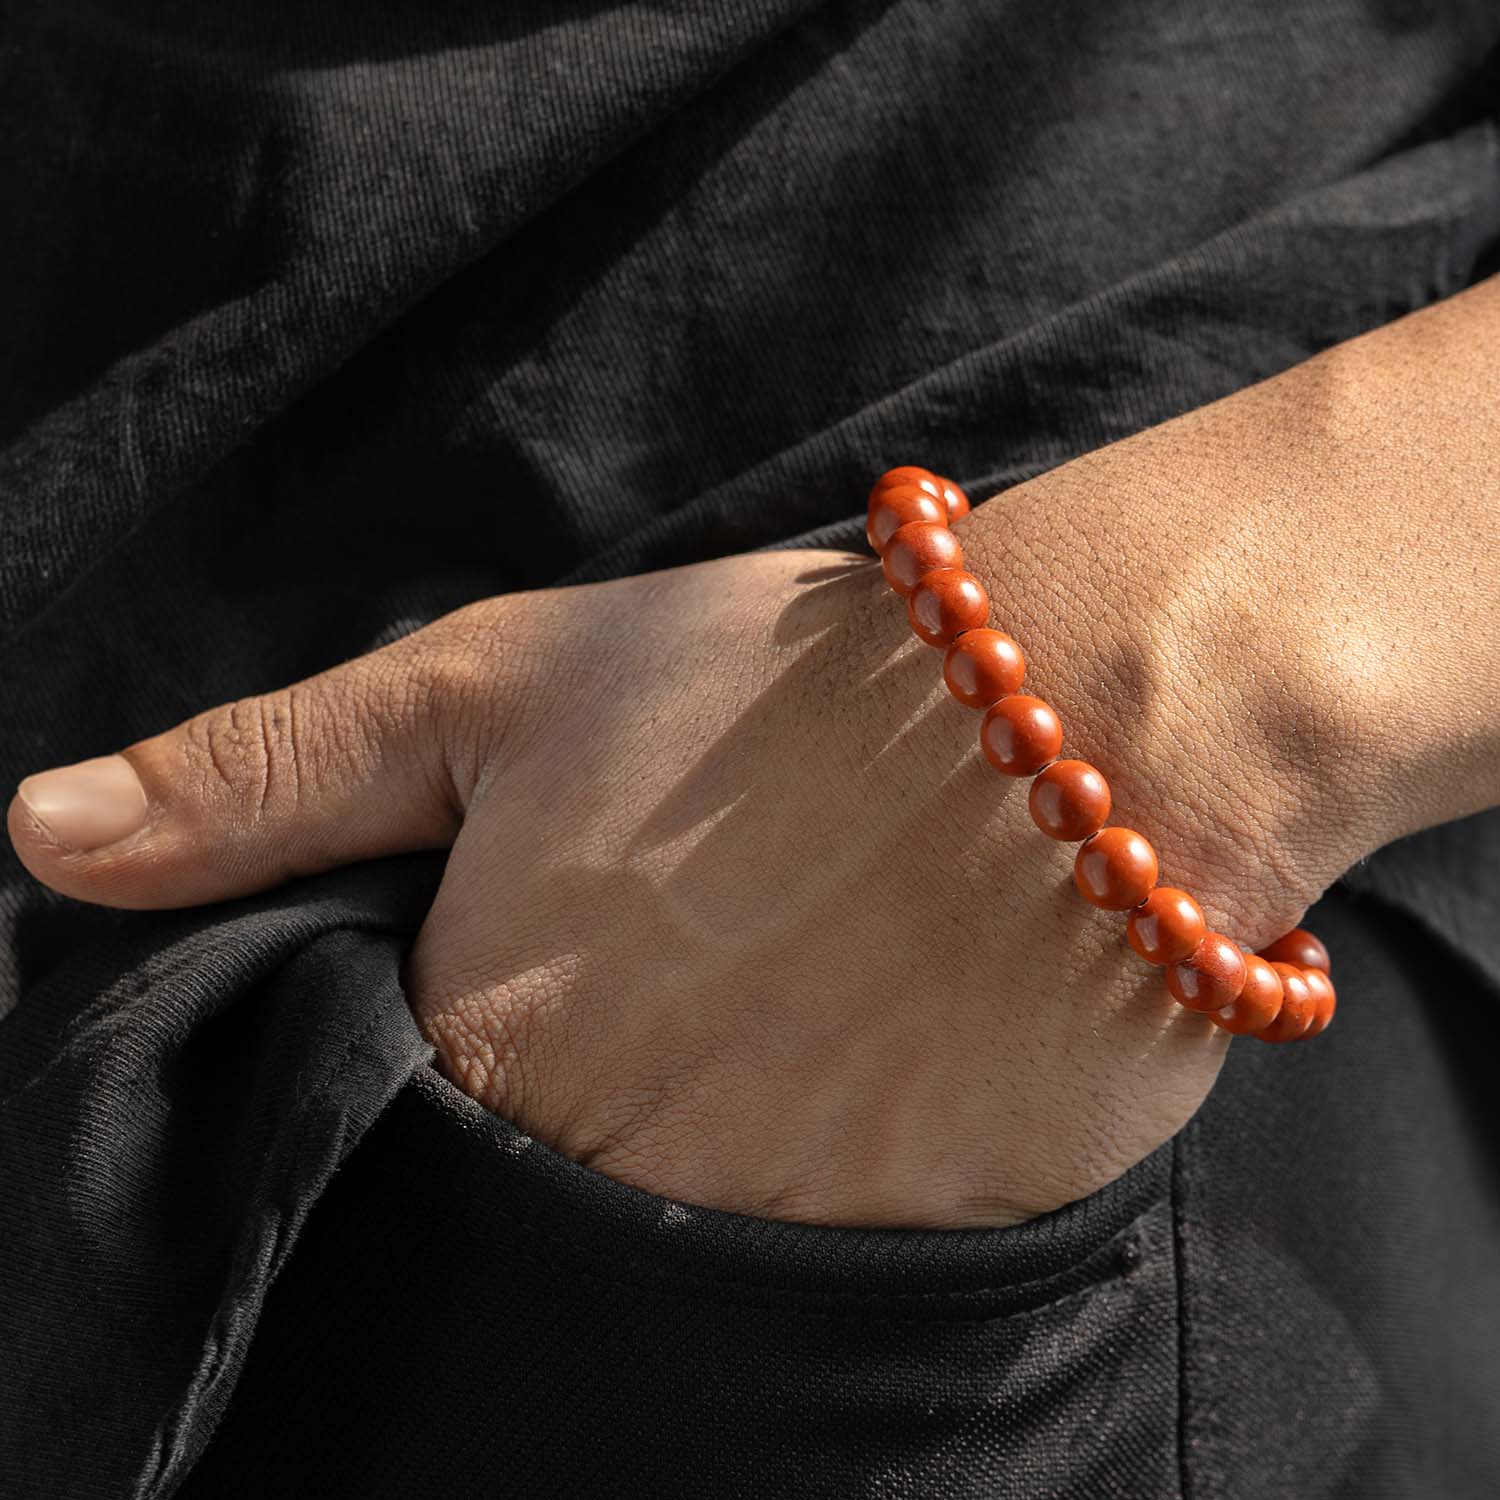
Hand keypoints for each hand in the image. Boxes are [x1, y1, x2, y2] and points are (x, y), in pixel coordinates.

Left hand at [10, 280, 1498, 1227]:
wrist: (1075, 717)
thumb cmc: (771, 683)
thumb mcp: (491, 688)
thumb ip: (263, 779)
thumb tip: (44, 838)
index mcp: (481, 1045)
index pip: (397, 1144)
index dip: (458, 1059)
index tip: (532, 991)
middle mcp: (608, 1177)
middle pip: (541, 1200)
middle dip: (588, 1106)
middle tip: (688, 986)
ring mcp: (771, 1235)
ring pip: (682, 1247)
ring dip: (719, 1144)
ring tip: (787, 1014)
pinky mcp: (921, 1262)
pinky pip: (830, 1269)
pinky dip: (834, 1183)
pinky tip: (874, 1067)